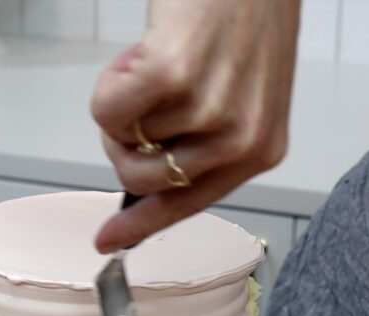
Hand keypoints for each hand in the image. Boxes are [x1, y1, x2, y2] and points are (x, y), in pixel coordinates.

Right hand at [91, 0, 299, 252]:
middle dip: (123, 143)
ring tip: (153, 60)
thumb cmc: (245, 16)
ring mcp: (209, 109)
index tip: (107, 241)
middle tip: (137, 102)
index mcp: (262, 148)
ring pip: (122, 138)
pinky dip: (108, 83)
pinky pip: (106, 109)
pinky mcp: (173, 76)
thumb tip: (145, 185)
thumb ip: (204, 144)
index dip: (139, 227)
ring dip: (122, 98)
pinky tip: (136, 56)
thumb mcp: (241, 96)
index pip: (187, 206)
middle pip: (141, 179)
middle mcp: (240, 137)